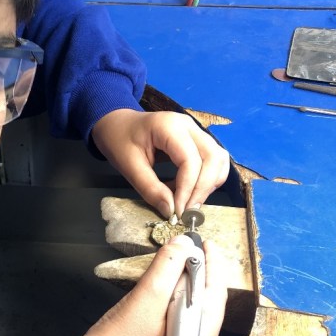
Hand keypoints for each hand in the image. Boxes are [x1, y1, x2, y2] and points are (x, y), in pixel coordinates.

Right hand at [63, 235, 226, 335]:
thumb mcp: (146, 298)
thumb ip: (168, 267)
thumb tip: (184, 244)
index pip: (215, 291)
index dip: (210, 262)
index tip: (203, 241)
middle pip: (206, 299)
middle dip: (197, 271)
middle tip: (185, 248)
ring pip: (191, 306)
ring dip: (183, 283)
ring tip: (173, 262)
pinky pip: (178, 315)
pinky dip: (172, 297)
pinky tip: (161, 286)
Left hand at [90, 109, 229, 218]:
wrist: (117, 124)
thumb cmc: (119, 140)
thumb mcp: (128, 166)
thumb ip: (150, 189)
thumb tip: (170, 211)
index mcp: (169, 126)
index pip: (191, 160)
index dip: (188, 189)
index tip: (178, 211)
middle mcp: (188, 125)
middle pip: (213, 158)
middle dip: (204, 188)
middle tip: (187, 211)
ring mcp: (195, 131)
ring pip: (218, 159)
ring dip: (208, 184)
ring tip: (187, 202)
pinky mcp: (196, 141)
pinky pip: (212, 161)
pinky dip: (205, 179)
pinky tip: (185, 191)